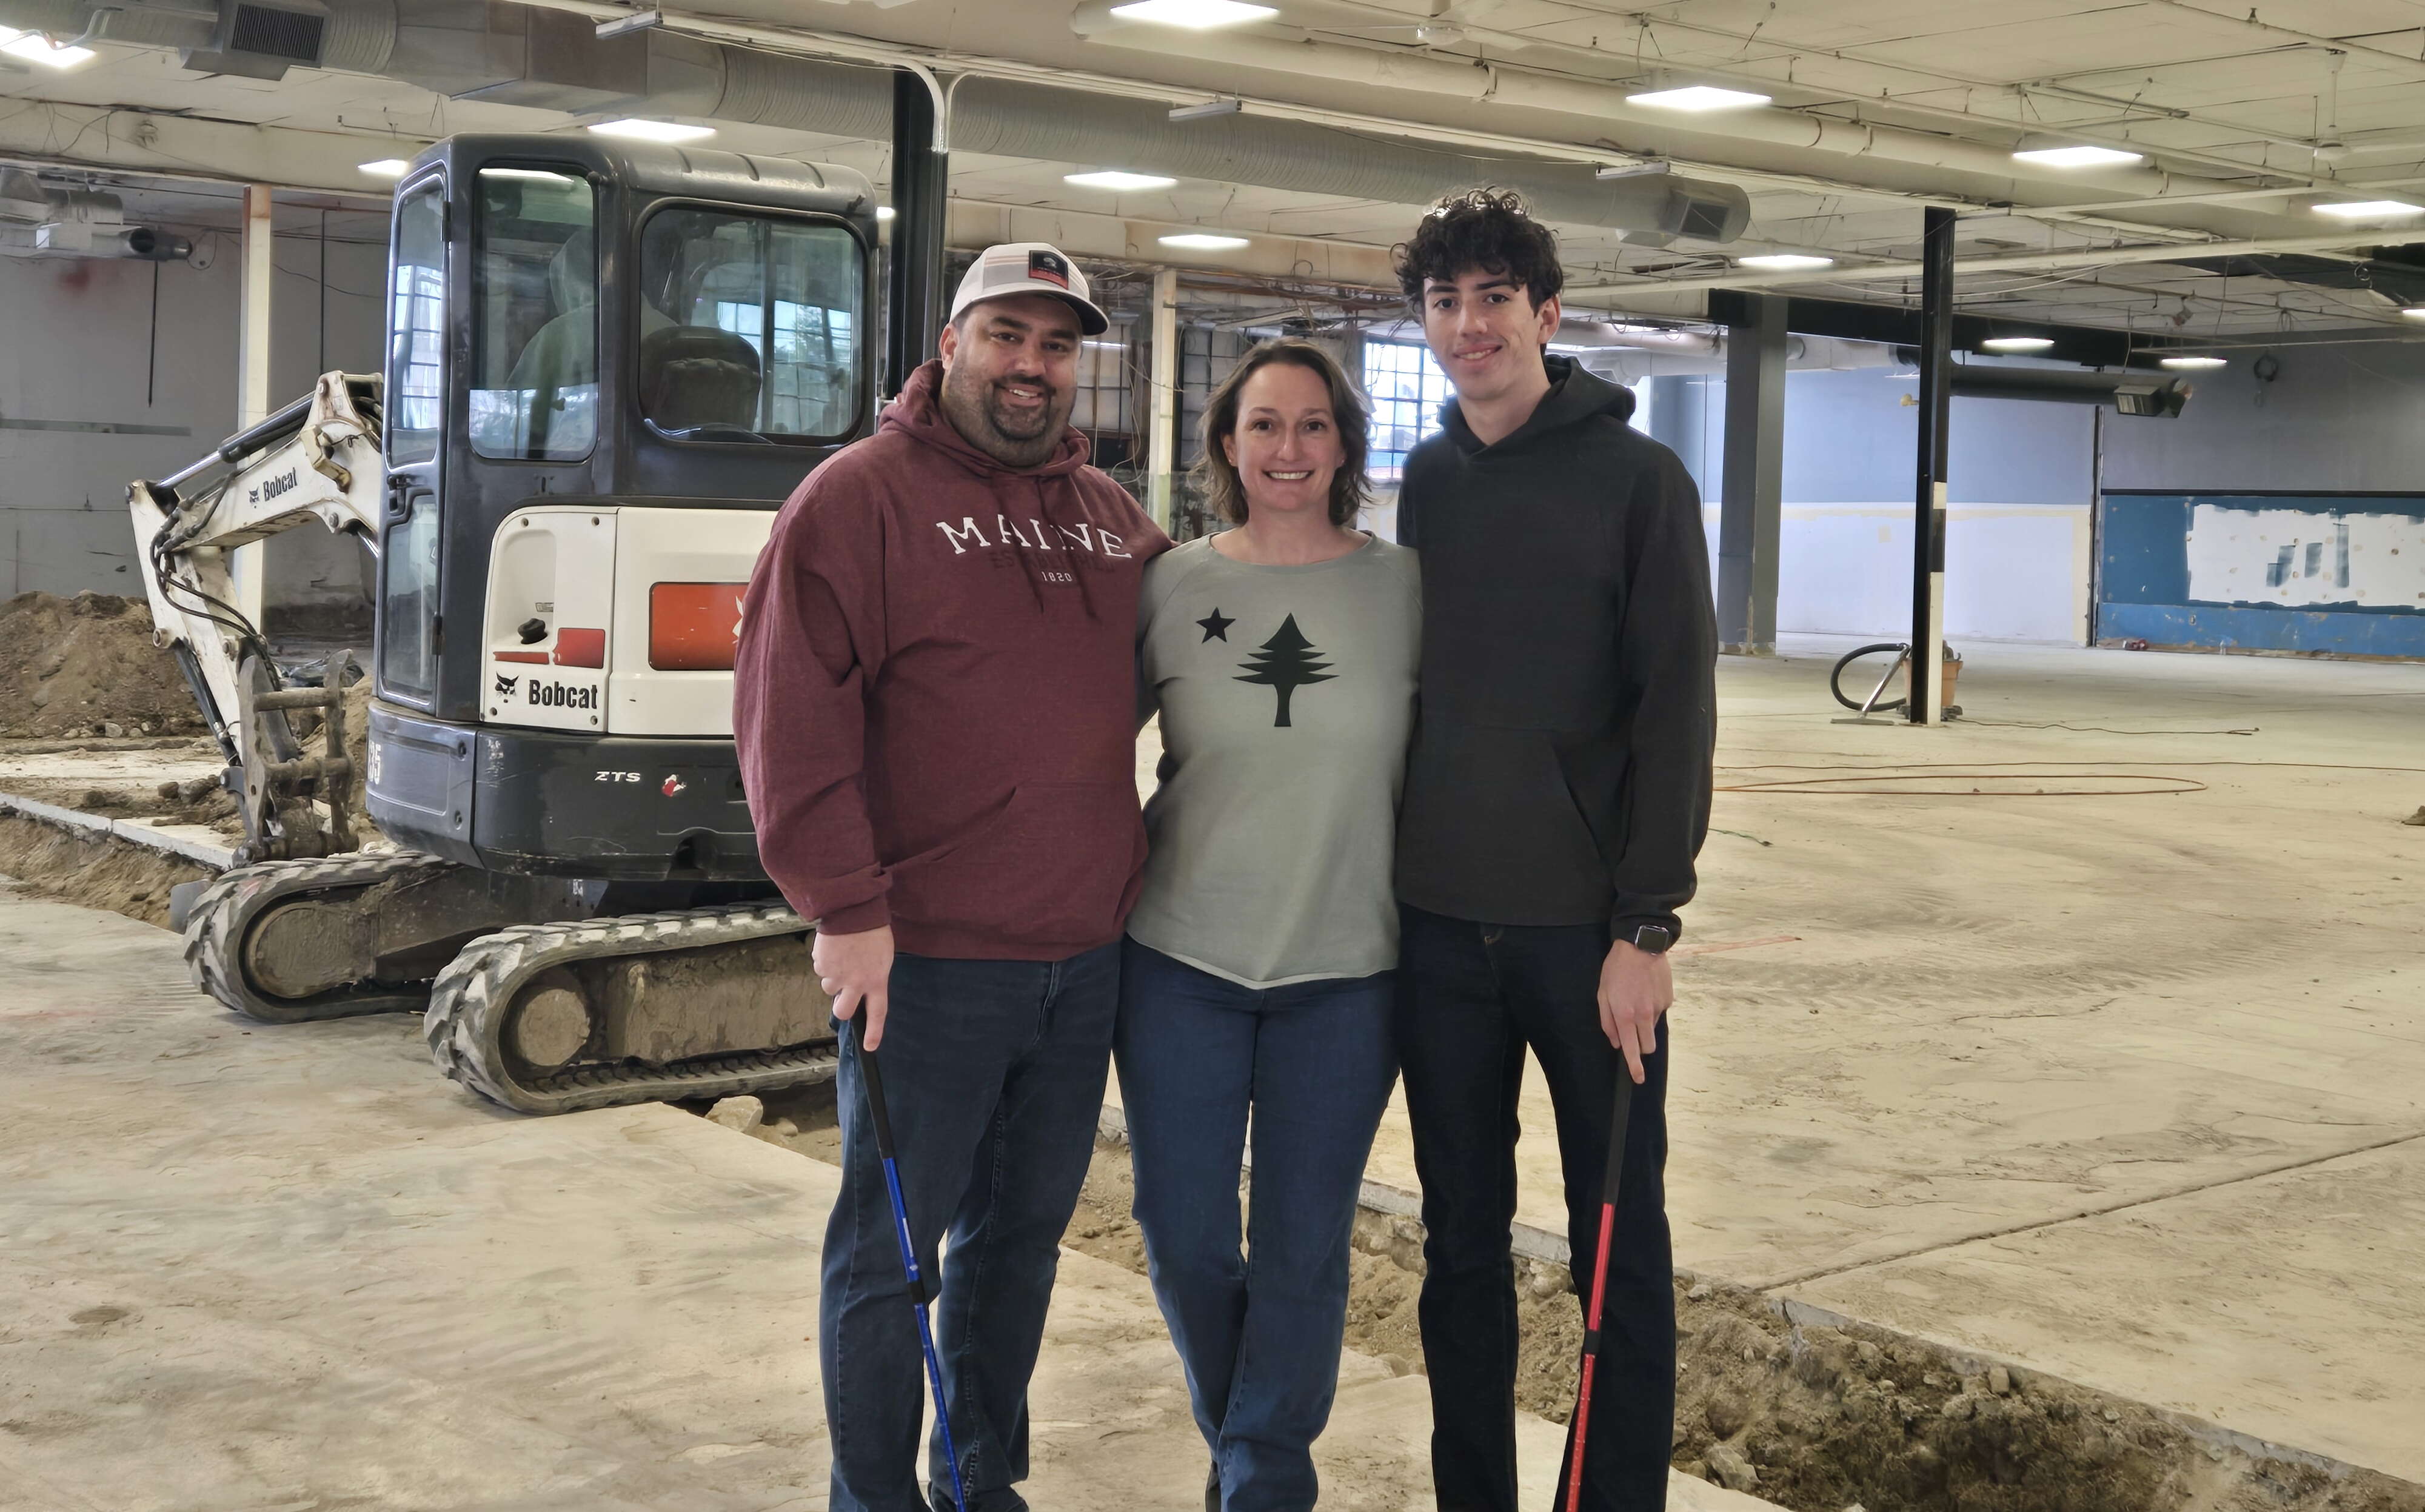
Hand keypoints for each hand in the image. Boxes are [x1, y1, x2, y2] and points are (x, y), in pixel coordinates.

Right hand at [814, 925, 895, 1048]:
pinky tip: (834, 947)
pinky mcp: (822, 965)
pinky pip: (820, 969)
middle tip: (841, 997)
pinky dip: (824, 961)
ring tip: (841, 956)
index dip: (873, 1032)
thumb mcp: (882, 957)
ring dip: (832, 977)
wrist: (853, 911)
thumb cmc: (872, 930)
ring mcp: (836, 975)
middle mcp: (856, 983)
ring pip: (828, 987)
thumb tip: (858, 987)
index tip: (869, 1047)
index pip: (877, 1013)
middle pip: (842, 1011)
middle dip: (839, 1008)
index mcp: (876, 980)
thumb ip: (871, 976)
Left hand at [1597, 937, 1671, 1085]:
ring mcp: (1658, 1007)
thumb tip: (1617, 1042)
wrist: (1641, 945)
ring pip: (1653, 1028)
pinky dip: (1652, 1006)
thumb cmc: (1616, 969)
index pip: (1631, 1049)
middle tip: (1633, 1030)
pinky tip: (1646, 990)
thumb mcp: (1602, 993)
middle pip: (1648, 1046)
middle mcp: (1644, 1015)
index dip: (1634, 1067)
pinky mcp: (1668, 999)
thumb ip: (1608, 1021)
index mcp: (1625, 1015)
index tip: (1638, 1079)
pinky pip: (1659, 1011)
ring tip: (1636, 999)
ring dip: (1645, 1023)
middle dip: (1641, 1046)